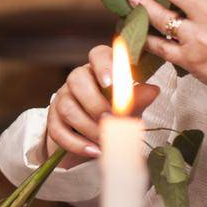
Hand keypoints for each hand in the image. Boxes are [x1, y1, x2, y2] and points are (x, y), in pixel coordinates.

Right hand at [44, 45, 160, 162]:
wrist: (97, 139)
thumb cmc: (117, 115)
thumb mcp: (131, 107)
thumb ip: (139, 99)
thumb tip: (153, 90)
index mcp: (100, 69)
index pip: (98, 54)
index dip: (103, 65)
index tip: (111, 83)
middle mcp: (78, 79)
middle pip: (77, 80)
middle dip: (95, 103)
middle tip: (112, 121)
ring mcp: (63, 98)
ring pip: (67, 107)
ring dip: (89, 127)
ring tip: (106, 141)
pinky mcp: (53, 120)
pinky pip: (57, 130)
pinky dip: (76, 144)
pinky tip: (94, 151)